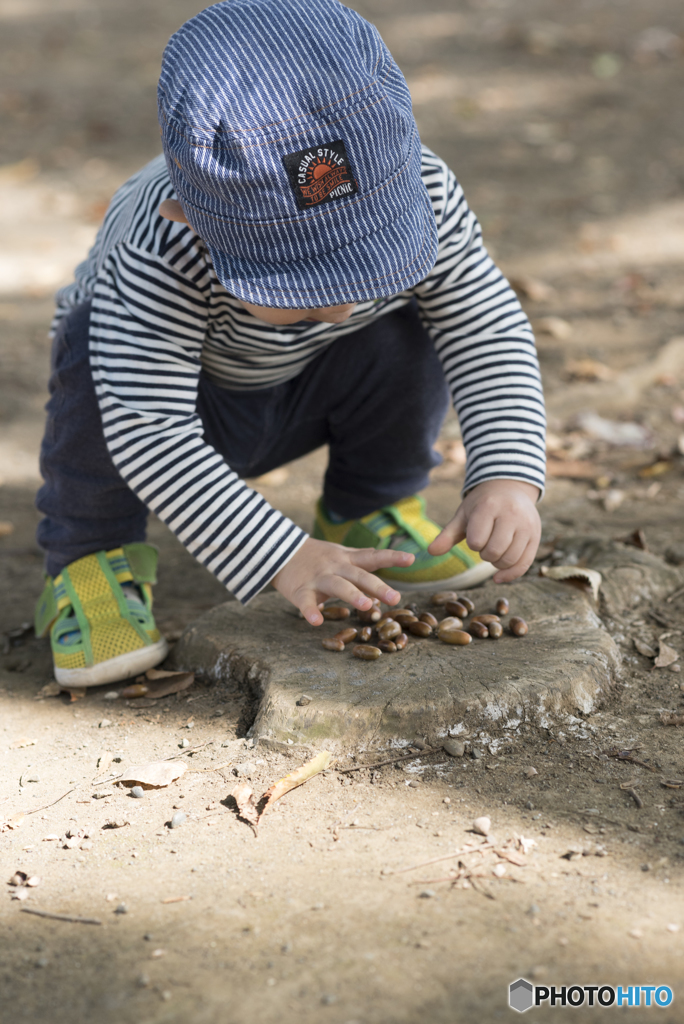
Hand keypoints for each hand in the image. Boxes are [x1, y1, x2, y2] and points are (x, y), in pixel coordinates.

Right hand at [271, 537, 413, 624]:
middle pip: (359, 575)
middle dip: (377, 587)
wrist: (279, 550)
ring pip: (337, 586)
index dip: (392, 557)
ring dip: (352, 595)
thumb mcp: (342, 555)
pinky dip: (310, 611)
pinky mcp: (300, 590)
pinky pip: (305, 602)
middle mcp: (335, 567)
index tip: (412, 559)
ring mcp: (318, 578)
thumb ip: (364, 564)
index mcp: (347, 560)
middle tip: (395, 598)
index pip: (373, 557)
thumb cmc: (317, 557)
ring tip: (366, 606)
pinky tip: (316, 622)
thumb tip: (390, 578)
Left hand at [428, 479, 540, 583]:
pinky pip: (525, 564)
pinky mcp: (535, 536)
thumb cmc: (482, 504)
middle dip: (485, 554)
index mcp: (490, 507)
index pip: (477, 540)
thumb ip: (448, 534)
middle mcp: (511, 515)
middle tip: (485, 544)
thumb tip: (430, 552)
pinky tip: (498, 577)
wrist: (510, 487)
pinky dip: (510, 574)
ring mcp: (527, 525)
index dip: (473, 544)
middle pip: (494, 551)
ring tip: (493, 551)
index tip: (475, 536)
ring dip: (497, 563)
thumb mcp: (463, 515)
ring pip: (510, 559)